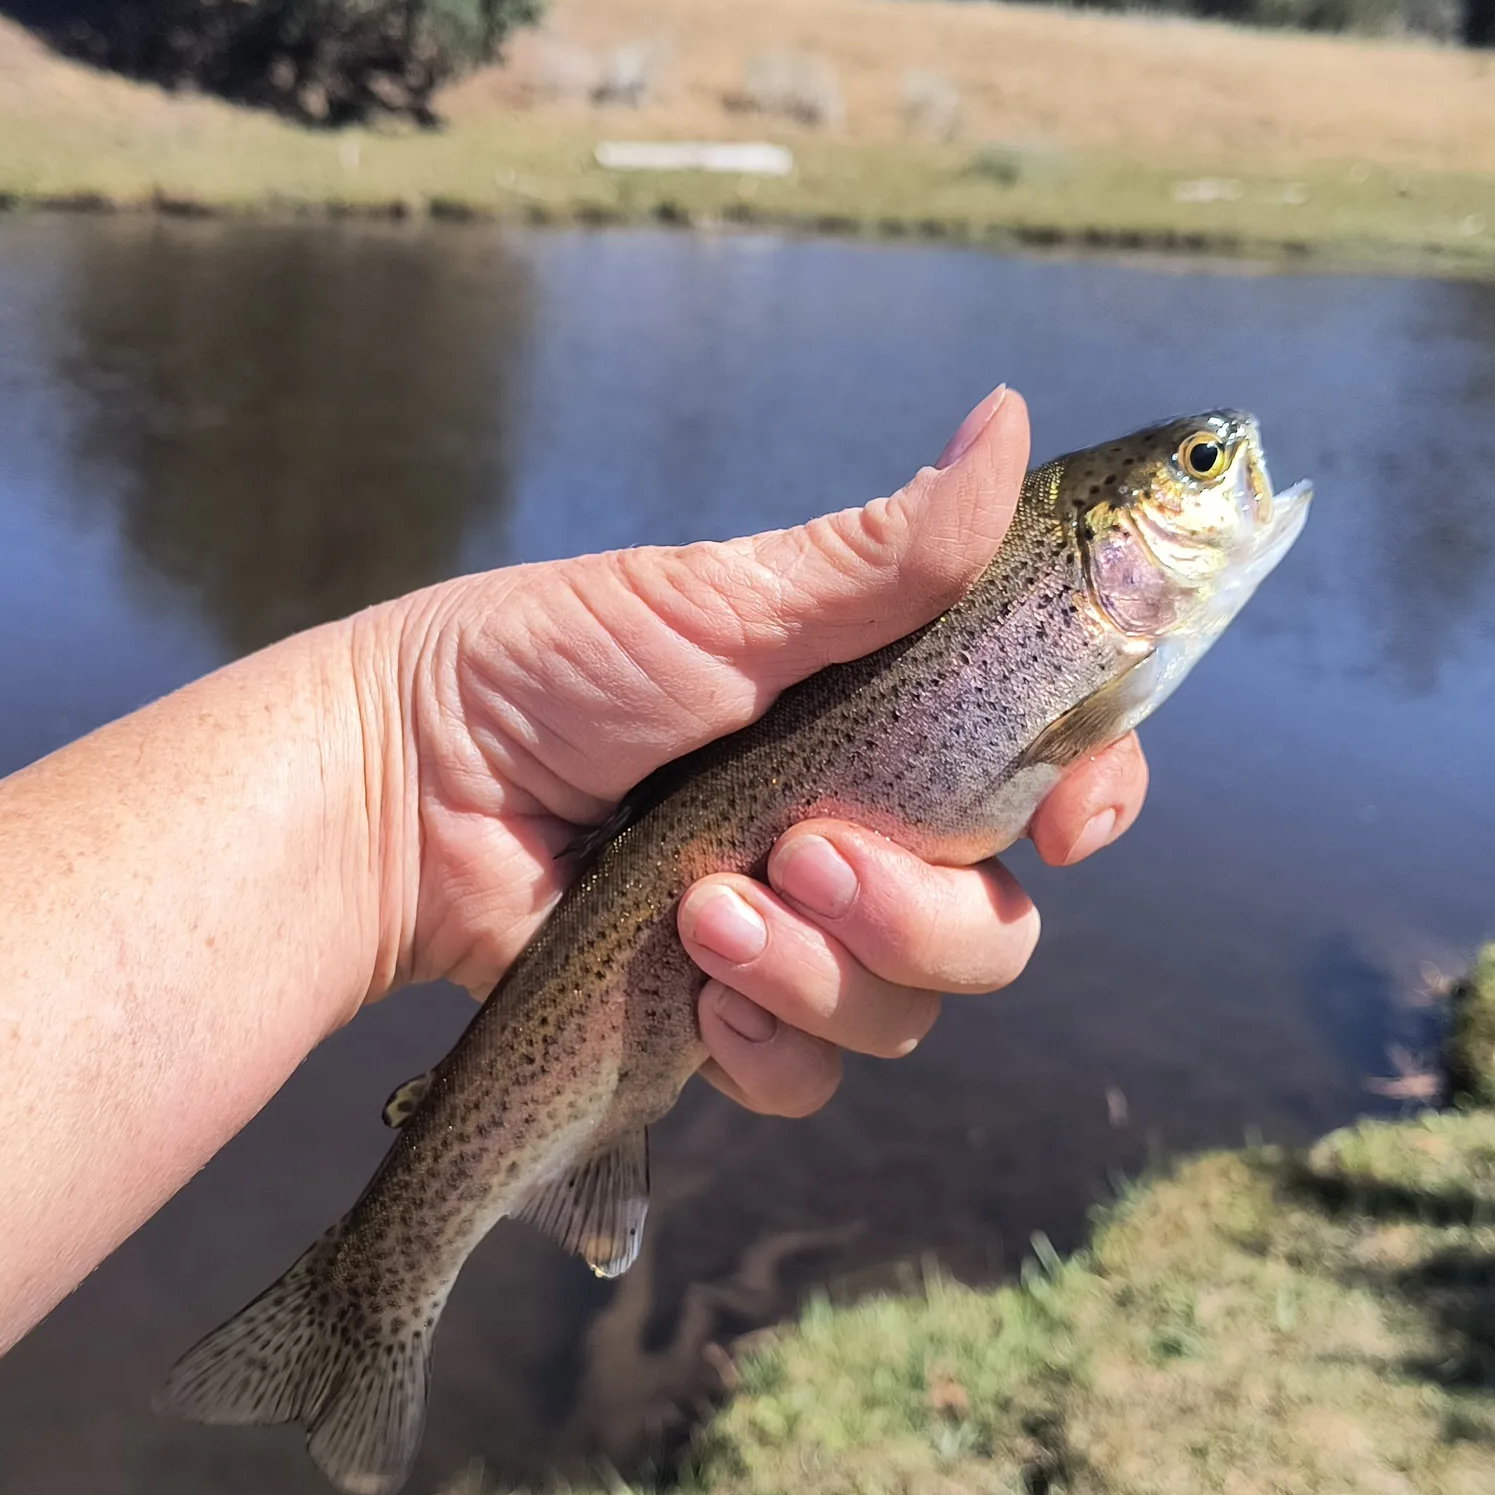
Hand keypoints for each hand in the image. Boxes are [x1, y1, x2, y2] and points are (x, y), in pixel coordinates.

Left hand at [355, 386, 1147, 1115]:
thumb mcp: (719, 603)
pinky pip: (815, 1076)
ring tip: (702, 909)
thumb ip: (878, 557)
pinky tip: (698, 1001)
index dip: (1090, 799)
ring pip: (910, 1008)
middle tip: (807, 854)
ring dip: (821, 971)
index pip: (1045, 769)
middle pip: (997, 921)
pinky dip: (769, 1047)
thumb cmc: (546, 667)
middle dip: (920, 910)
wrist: (403, 793)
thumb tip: (1004, 417)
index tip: (1069, 825)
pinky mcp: (727, 1018)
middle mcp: (860, 833)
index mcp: (878, 724)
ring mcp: (796, 934)